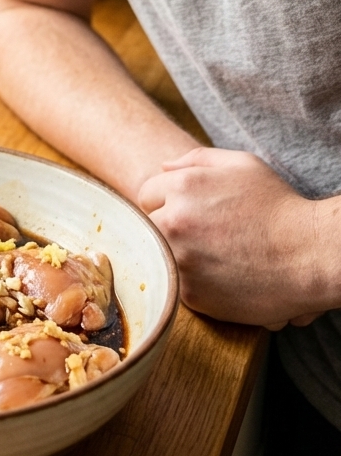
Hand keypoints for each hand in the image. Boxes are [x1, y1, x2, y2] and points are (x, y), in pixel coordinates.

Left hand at [138, 147, 324, 328]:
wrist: (309, 255)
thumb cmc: (277, 206)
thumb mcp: (241, 164)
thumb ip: (195, 160)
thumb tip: (163, 168)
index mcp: (181, 187)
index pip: (146, 194)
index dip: (167, 201)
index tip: (190, 210)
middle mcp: (174, 222)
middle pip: (150, 225)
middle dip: (169, 227)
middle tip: (203, 234)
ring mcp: (181, 261)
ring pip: (162, 256)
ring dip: (179, 254)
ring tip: (213, 254)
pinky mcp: (191, 295)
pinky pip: (179, 284)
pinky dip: (195, 280)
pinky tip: (221, 274)